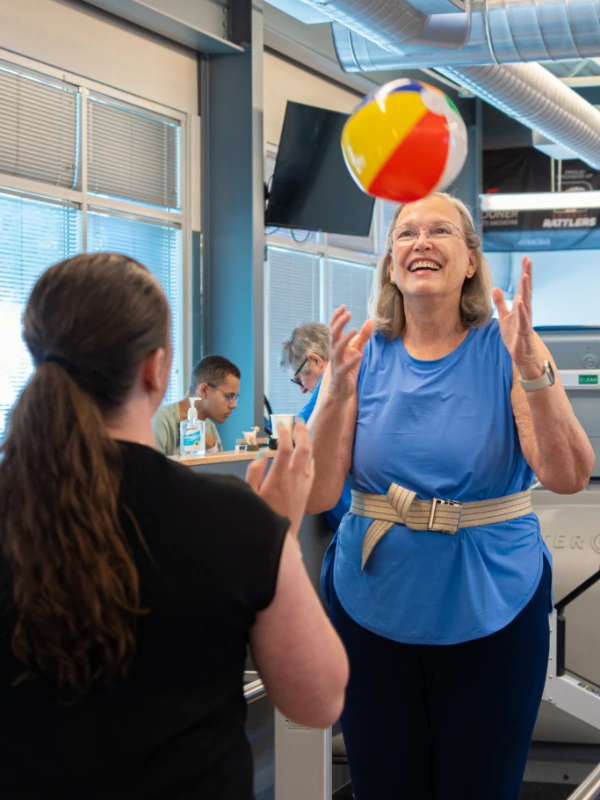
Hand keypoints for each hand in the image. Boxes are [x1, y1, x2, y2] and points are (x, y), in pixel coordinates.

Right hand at [245, 419, 313, 536]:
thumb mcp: (250, 494)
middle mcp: (294, 479)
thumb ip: (254, 472)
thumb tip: (262, 453)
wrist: (281, 537)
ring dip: (308, 441)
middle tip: (298, 420)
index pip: (285, 449)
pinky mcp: (307, 491)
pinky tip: (307, 453)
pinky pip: (312, 469)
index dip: (284, 434)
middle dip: (302, 431)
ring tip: (304, 430)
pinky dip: (310, 457)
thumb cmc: (262, 515)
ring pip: (310, 457)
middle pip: (303, 448)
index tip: (280, 425)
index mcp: (278, 478)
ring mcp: (303, 484)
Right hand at [328, 305, 374, 400]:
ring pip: (337, 349)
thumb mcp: (357, 350)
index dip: (337, 317)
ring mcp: (336, 364)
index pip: (334, 328)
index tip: (343, 306)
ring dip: (345, 339)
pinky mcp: (340, 375)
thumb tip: (370, 321)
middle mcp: (334, 352)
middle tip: (348, 313)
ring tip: (355, 330)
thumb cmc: (347, 368)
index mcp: (337, 345)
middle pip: (333, 335)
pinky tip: (358, 355)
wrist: (340, 390)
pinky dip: (351, 361)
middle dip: (339, 323)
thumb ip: (363, 337)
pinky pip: (344, 367)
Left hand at [492, 257, 542, 378]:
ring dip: (526, 289)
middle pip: (526, 290)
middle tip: (528, 260)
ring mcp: (526, 320)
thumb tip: (495, 288)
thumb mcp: (504, 317)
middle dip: (527, 275)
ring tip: (525, 276)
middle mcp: (525, 311)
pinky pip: (523, 319)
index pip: (522, 287)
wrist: (521, 355)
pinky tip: (520, 301)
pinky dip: (522, 310)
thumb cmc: (515, 336)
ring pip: (526, 302)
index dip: (524, 272)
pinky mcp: (524, 331)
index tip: (525, 258)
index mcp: (521, 306)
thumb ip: (500, 303)